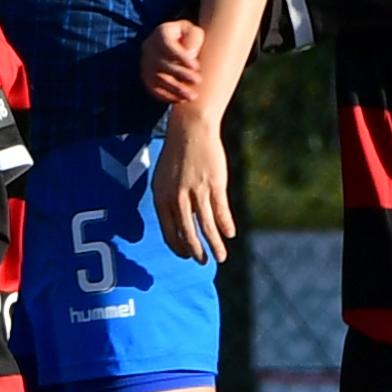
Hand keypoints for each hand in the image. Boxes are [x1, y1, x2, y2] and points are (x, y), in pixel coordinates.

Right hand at [141, 19, 209, 111]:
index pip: (167, 45)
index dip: (181, 57)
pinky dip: (167, 96)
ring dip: (176, 89)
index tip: (196, 67)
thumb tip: (189, 54)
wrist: (171, 42)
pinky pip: (154, 89)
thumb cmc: (187, 37)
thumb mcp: (193, 31)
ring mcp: (145, 64)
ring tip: (192, 96)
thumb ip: (193, 39)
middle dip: (181, 74)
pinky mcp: (146, 77)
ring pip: (158, 79)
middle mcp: (148, 47)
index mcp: (160, 33)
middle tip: (198, 81)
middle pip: (162, 64)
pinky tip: (181, 99)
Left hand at [154, 117, 236, 267]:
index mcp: (162, 198)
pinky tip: (230, 234)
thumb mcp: (164, 178)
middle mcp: (177, 198)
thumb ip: (169, 201)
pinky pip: (221, 212)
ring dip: (214, 245)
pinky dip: (226, 225)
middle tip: (203, 262)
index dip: (178, 247)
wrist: (191, 129)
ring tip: (220, 257)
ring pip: (206, 227)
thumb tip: (178, 222)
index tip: (187, 255)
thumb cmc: (177, 153)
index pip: (169, 232)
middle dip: (196, 252)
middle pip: (187, 234)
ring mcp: (196, 192)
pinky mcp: (214, 185)